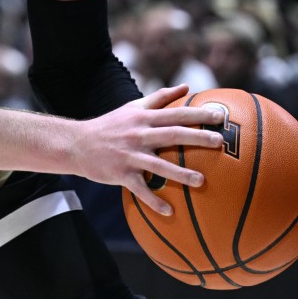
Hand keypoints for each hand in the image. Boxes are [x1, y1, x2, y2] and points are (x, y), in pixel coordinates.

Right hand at [71, 85, 222, 215]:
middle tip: (220, 142)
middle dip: (196, 138)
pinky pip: (140, 189)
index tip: (220, 116)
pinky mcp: (121, 173)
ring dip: (180, 173)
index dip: (198, 114)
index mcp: (143, 118)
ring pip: (158, 165)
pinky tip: (170, 211)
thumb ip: (160, 97)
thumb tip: (186, 86)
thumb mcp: (132, 107)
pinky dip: (154, 200)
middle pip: (171, 135)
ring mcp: (129, 155)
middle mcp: (138, 134)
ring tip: (201, 181)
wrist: (77, 143)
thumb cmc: (110, 125)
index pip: (175, 113)